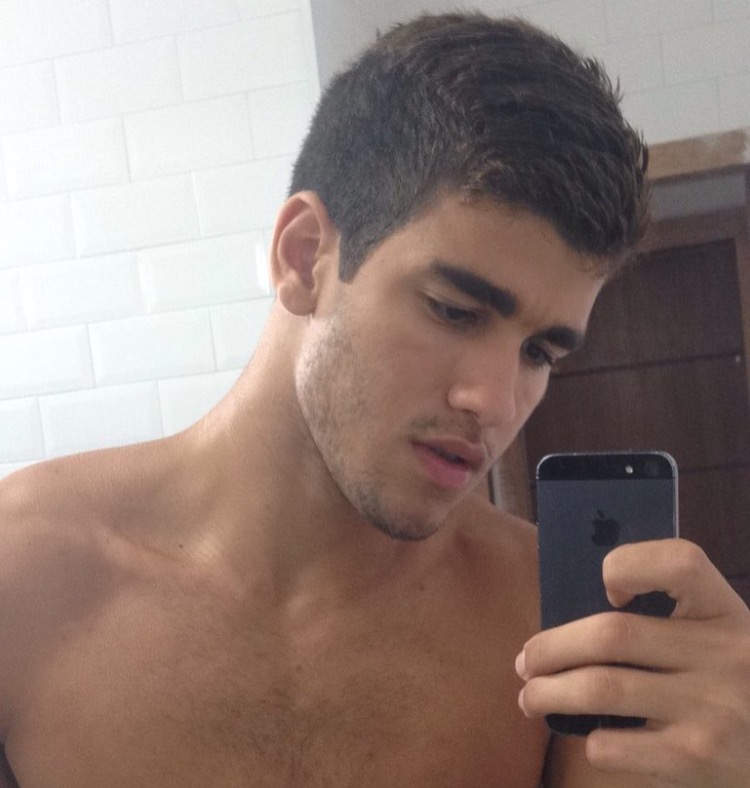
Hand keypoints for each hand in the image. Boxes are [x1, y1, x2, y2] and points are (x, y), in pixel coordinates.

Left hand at [516, 538, 749, 786]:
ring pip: (601, 688)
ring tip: (530, 697)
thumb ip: (667, 621)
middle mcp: (724, 655)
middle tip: (526, 661)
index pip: (679, 562)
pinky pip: (615, 744)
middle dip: (552, 648)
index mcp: (724, 610)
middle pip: (612, 634)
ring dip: (548, 693)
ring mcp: (713, 709)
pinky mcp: (698, 760)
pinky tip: (588, 738)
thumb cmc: (735, 685)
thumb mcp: (718, 639)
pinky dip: (589, 741)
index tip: (605, 591)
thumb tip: (572, 618)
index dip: (628, 566)